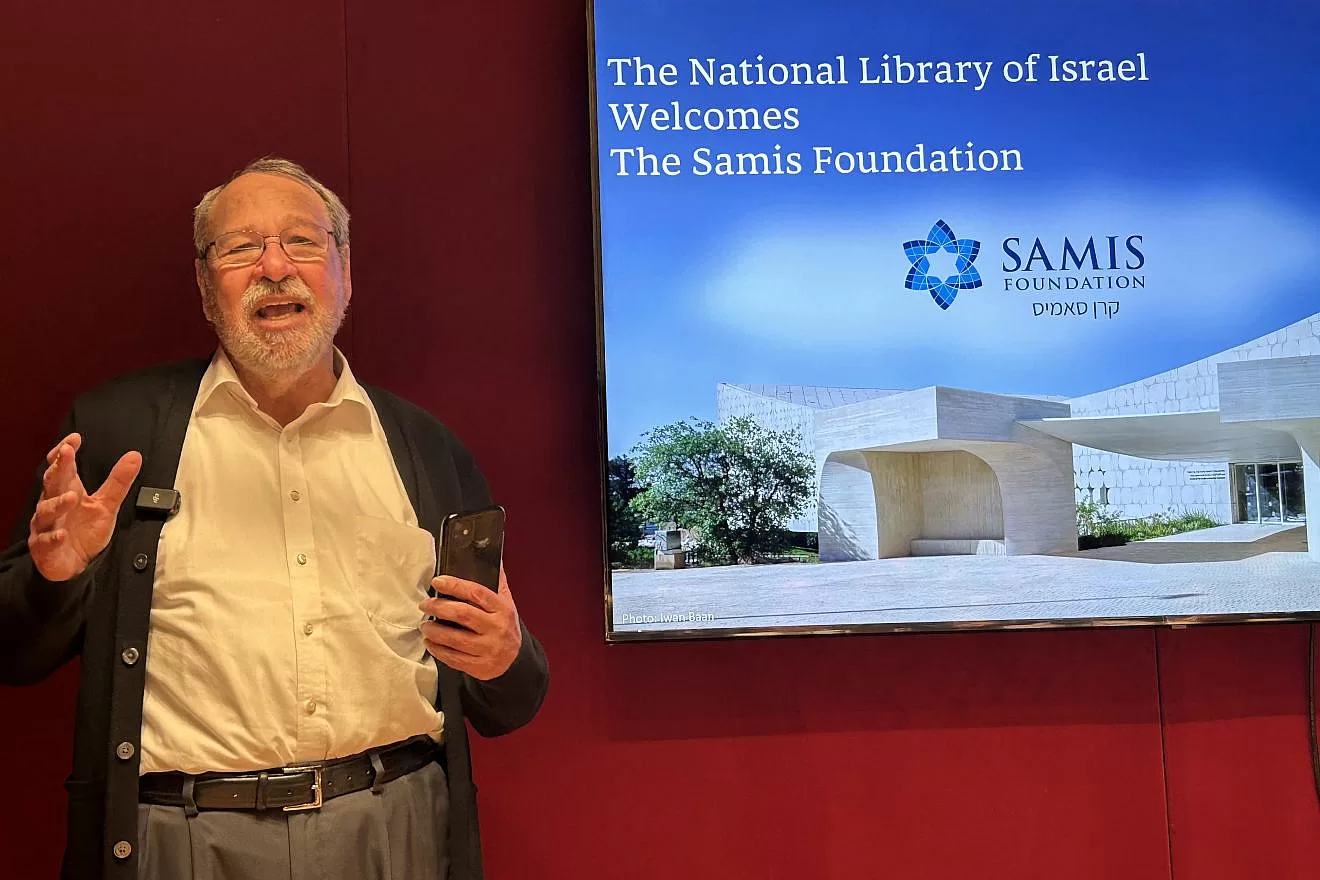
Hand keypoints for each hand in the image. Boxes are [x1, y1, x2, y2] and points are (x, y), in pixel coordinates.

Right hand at [28, 433, 141, 581]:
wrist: (76, 563)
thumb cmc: (86, 530)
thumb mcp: (107, 504)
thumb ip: (119, 481)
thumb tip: (135, 455)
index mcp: (67, 491)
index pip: (63, 468)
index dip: (65, 453)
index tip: (74, 439)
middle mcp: (53, 505)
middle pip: (52, 483)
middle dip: (58, 468)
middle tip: (65, 453)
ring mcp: (46, 526)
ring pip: (46, 511)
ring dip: (57, 503)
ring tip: (71, 496)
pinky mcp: (44, 548)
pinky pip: (45, 542)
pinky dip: (52, 538)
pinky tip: (61, 535)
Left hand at [418, 567, 521, 680]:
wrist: (516, 661)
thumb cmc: (505, 627)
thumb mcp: (507, 604)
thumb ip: (498, 583)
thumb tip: (493, 558)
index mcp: (502, 609)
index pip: (477, 593)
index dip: (455, 585)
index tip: (437, 581)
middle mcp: (496, 628)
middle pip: (463, 614)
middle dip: (439, 607)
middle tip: (425, 604)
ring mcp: (488, 649)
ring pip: (455, 639)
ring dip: (435, 631)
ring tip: (424, 625)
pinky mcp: (479, 666)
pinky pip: (454, 658)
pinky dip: (438, 650)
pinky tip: (430, 642)